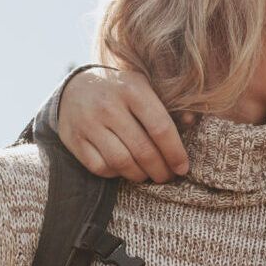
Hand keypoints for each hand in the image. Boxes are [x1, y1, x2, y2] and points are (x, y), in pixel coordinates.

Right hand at [59, 68, 189, 181]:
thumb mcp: (145, 88)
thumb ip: (168, 106)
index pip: (161, 128)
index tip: (182, 168)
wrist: (75, 87)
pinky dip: (116, 173)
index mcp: (133, 88)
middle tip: (167, 177)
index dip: (175, 153)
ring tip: (149, 175)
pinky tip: (125, 168)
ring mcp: (89, 123)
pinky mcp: (74, 139)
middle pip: (143, 150)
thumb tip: (191, 122)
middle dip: (160, 170)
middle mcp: (109, 105)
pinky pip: (100, 167)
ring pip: (122, 162)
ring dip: (140, 175)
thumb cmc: (121, 91)